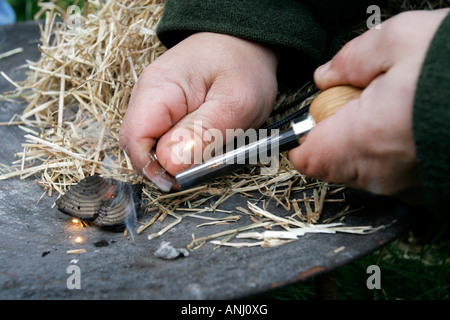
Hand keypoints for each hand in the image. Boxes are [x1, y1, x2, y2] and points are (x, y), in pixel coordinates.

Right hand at [119, 32, 277, 187]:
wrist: (245, 42)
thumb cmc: (243, 65)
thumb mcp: (235, 101)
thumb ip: (204, 133)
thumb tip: (171, 166)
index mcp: (157, 89)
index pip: (134, 140)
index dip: (154, 168)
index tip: (184, 179)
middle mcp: (147, 98)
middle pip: (142, 148)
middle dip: (172, 165)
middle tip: (207, 163)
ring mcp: (156, 106)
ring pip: (156, 149)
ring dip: (183, 159)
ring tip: (214, 147)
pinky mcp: (168, 113)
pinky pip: (169, 142)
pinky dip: (189, 150)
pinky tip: (210, 142)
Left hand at [288, 9, 448, 201]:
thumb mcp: (399, 40)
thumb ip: (349, 60)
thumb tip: (326, 77)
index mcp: (362, 138)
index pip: (307, 158)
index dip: (301, 139)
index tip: (314, 118)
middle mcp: (381, 172)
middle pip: (333, 163)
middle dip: (337, 134)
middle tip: (364, 101)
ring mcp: (405, 186)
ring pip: (363, 169)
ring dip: (366, 142)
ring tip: (398, 109)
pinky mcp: (426, 189)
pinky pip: (393, 174)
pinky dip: (394, 152)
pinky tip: (415, 126)